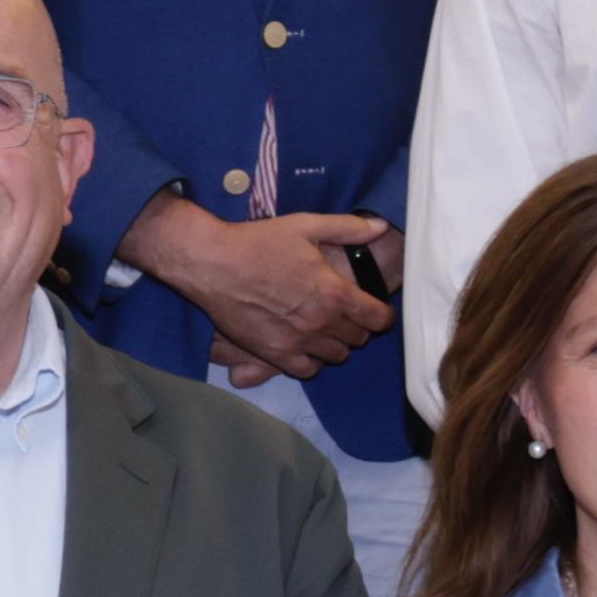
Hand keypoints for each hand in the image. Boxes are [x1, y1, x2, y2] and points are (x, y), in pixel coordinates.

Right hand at [124, 196, 391, 380]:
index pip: (378, 318)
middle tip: (346, 313)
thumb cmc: (260, 242)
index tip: (376, 310)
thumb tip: (381, 227)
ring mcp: (299, 342)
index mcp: (335, 292)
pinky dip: (313, 361)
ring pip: (337, 355)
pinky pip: (308, 370)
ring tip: (326, 328)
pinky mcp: (275, 354)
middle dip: (358, 325)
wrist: (214, 264)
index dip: (382, 314)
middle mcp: (321, 322)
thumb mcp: (306, 226)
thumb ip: (348, 228)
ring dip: (337, 343)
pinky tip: (307, 347)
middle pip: (359, 338)